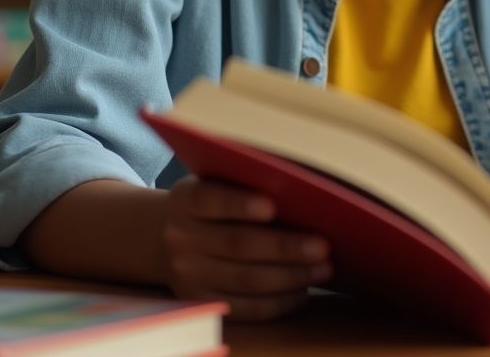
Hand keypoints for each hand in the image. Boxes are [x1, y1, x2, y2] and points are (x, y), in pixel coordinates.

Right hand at [162, 176, 332, 319]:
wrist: (166, 236)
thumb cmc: (212, 202)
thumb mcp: (216, 181)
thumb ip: (245, 183)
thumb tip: (300, 193)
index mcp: (185, 199)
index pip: (209, 199)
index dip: (239, 204)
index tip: (271, 207)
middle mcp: (181, 238)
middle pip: (236, 244)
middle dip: (284, 247)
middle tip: (322, 246)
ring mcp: (189, 274)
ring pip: (244, 279)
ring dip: (289, 276)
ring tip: (322, 268)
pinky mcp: (202, 301)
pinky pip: (243, 308)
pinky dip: (276, 302)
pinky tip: (301, 290)